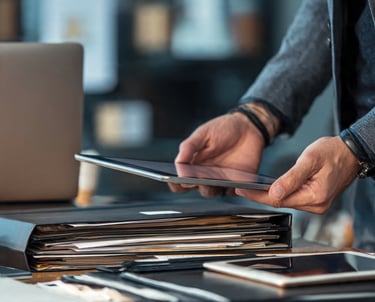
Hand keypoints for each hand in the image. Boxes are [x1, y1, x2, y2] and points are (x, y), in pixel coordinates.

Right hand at [169, 113, 265, 197]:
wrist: (248, 127)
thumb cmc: (223, 129)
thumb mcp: (203, 133)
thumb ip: (189, 147)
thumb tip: (178, 164)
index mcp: (193, 165)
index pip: (180, 181)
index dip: (175, 183)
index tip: (176, 179)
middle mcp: (206, 175)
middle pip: (197, 188)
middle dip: (196, 184)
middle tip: (197, 177)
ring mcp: (222, 180)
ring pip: (213, 192)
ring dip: (212, 187)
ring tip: (215, 178)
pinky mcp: (238, 182)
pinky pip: (233, 192)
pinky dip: (233, 189)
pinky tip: (234, 181)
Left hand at [236, 136, 358, 213]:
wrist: (351, 153)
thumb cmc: (333, 152)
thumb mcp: (309, 160)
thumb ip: (291, 178)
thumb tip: (274, 192)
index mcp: (315, 196)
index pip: (279, 200)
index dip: (258, 196)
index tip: (243, 190)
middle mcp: (317, 205)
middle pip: (281, 203)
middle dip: (260, 197)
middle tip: (242, 189)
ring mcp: (317, 204)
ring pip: (287, 202)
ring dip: (269, 196)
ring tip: (252, 189)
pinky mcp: (316, 200)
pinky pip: (294, 199)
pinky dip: (281, 194)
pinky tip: (270, 190)